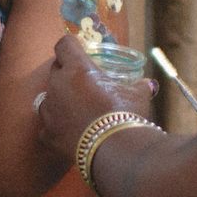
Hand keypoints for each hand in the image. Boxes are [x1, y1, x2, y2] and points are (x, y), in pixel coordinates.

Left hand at [36, 33, 156, 165]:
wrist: (116, 151)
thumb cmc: (126, 115)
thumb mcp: (137, 96)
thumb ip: (139, 87)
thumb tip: (148, 85)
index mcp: (77, 69)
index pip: (64, 45)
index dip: (71, 46)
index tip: (78, 50)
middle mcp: (57, 85)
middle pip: (55, 69)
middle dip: (66, 72)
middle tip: (82, 81)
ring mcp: (49, 110)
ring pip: (47, 97)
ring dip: (59, 98)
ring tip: (75, 108)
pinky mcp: (47, 133)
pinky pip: (47, 125)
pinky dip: (56, 126)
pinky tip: (70, 131)